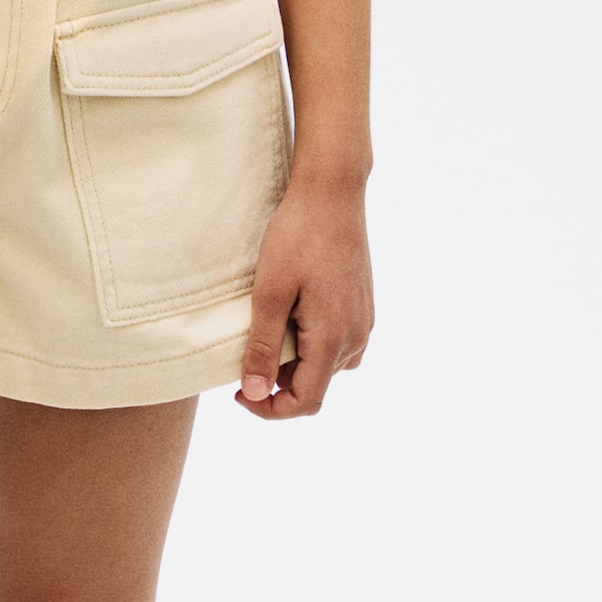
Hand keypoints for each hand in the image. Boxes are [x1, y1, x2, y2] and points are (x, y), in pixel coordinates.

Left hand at [236, 179, 373, 419]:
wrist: (332, 192)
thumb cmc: (297, 236)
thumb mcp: (270, 293)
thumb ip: (264, 348)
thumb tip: (255, 394)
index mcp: (334, 339)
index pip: (305, 402)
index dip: (268, 409)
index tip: (237, 393)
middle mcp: (357, 337)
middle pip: (316, 386)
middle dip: (278, 383)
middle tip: (245, 354)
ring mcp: (363, 321)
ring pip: (327, 366)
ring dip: (295, 363)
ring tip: (267, 331)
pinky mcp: (362, 306)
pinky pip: (338, 344)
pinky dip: (310, 344)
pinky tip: (290, 316)